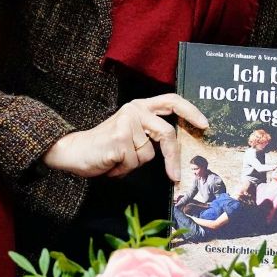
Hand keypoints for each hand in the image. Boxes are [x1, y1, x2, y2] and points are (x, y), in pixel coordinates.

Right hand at [42, 93, 207, 181]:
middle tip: (174, 176)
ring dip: (134, 164)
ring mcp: (126, 123)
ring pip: (148, 154)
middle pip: (167, 133)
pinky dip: (123, 170)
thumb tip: (179, 149)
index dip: (191, 111)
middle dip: (172, 157)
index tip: (204, 125)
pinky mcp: (119, 140)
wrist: (72, 152)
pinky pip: (134, 163)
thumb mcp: (132, 133)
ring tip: (118, 160)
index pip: (172, 101)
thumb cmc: (105, 147)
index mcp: (140, 106)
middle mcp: (134, 110)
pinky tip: (110, 164)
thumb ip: (151, 133)